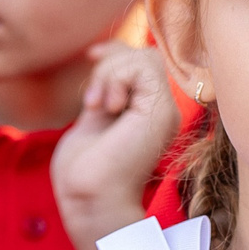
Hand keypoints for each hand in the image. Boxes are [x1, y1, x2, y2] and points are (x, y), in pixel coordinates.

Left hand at [51, 43, 180, 249]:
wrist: (89, 200)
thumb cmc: (83, 171)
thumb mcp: (92, 115)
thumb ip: (106, 88)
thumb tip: (103, 53)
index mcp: (148, 113)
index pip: (144, 62)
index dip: (117, 50)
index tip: (91, 56)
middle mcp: (162, 111)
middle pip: (145, 56)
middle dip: (110, 64)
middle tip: (92, 102)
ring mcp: (165, 111)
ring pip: (145, 58)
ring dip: (110, 72)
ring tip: (97, 106)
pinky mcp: (161, 111)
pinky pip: (142, 67)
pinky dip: (116, 78)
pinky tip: (107, 107)